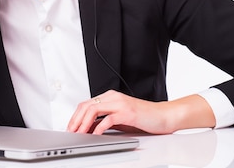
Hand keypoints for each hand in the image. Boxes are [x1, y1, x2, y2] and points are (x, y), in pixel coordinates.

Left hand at [67, 90, 215, 134]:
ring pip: (93, 109)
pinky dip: (99, 127)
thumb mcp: (119, 120)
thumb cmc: (143, 118)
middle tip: (71, 132)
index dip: (75, 116)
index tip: (70, 128)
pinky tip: (95, 134)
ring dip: (83, 123)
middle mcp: (113, 98)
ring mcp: (120, 103)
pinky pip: (108, 118)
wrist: (163, 117)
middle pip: (86, 106)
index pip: (86, 104)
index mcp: (110, 97)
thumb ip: (104, 120)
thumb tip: (88, 127)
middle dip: (75, 120)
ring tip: (80, 133)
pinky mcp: (127, 112)